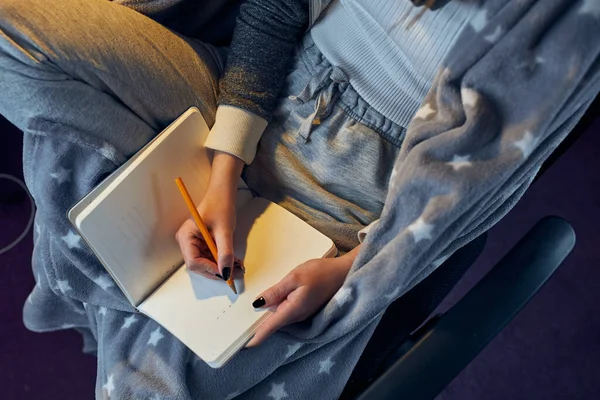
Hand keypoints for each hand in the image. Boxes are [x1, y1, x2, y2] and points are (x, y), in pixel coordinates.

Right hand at [175, 152, 243, 280]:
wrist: (223, 193)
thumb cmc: (220, 206)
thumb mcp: (224, 231)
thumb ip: (225, 252)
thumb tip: (226, 272)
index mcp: (185, 237)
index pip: (193, 262)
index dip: (209, 269)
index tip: (225, 272)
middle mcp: (186, 242)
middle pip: (199, 265)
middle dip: (217, 270)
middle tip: (235, 273)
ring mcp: (194, 243)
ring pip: (206, 263)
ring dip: (221, 266)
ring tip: (238, 267)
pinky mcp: (202, 243)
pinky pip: (211, 256)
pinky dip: (222, 260)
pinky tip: (234, 261)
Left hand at [246, 246, 360, 346]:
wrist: (344, 272)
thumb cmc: (321, 272)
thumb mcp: (295, 277)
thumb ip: (276, 291)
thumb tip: (257, 304)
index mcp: (293, 310)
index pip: (269, 328)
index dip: (255, 338)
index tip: (241, 345)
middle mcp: (297, 317)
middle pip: (273, 324)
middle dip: (257, 325)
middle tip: (239, 325)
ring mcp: (302, 314)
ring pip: (280, 318)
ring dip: (266, 317)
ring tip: (248, 312)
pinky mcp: (305, 308)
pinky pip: (287, 312)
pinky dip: (276, 309)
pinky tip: (269, 301)